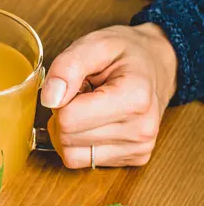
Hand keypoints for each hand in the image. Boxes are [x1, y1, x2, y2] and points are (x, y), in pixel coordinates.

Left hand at [40, 24, 177, 167]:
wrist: (156, 63)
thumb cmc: (124, 53)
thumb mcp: (94, 44)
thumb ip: (67, 67)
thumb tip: (49, 99)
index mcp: (134, 98)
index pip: (68, 118)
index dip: (60, 99)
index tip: (76, 84)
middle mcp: (141, 129)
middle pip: (67, 138)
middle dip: (63, 115)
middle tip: (82, 95)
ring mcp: (140, 148)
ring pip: (71, 155)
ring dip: (70, 131)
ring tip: (90, 107)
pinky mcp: (135, 159)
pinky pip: (84, 161)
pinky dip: (80, 143)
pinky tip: (97, 122)